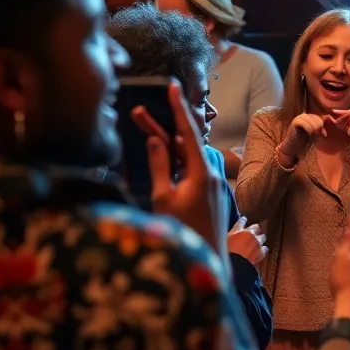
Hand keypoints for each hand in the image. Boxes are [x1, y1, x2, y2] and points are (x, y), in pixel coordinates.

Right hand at [133, 81, 225, 254]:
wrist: (207, 264)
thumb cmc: (183, 234)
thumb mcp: (164, 199)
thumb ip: (160, 167)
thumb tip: (155, 139)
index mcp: (203, 171)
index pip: (188, 131)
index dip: (178, 107)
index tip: (172, 86)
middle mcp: (211, 173)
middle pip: (185, 141)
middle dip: (162, 125)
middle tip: (138, 112)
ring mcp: (211, 183)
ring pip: (187, 155)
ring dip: (166, 142)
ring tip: (141, 125)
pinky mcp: (208, 193)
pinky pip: (190, 168)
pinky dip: (175, 159)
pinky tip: (161, 151)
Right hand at [227, 216, 267, 265]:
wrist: (234, 265)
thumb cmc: (226, 253)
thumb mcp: (223, 241)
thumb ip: (229, 235)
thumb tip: (230, 233)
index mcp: (239, 230)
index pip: (242, 221)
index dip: (243, 220)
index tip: (244, 219)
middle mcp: (250, 234)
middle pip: (256, 227)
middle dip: (255, 229)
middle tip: (252, 233)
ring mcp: (257, 243)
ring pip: (263, 237)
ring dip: (260, 239)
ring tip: (256, 242)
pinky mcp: (261, 252)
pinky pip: (265, 248)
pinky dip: (262, 249)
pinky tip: (259, 251)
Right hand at [280, 113, 327, 162]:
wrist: (293, 147)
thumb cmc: (305, 141)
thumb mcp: (316, 133)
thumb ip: (322, 127)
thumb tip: (333, 121)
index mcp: (311, 117)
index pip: (322, 117)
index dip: (325, 125)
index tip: (324, 134)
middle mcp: (305, 115)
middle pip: (318, 119)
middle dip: (319, 128)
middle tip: (318, 135)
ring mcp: (300, 117)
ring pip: (312, 121)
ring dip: (314, 129)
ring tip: (313, 135)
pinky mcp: (295, 121)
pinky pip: (305, 123)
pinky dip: (309, 130)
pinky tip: (308, 134)